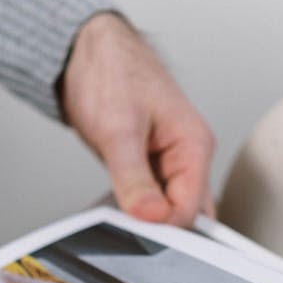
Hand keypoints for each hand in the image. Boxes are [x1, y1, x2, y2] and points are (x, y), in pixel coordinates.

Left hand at [60, 12, 214, 226]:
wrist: (88, 52)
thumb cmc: (111, 72)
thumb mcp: (119, 129)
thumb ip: (134, 178)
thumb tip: (151, 216)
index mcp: (194, 145)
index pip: (191, 209)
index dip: (163, 227)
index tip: (135, 229)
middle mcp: (187, 156)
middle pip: (185, 214)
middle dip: (159, 229)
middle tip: (125, 229)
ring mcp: (168, 164)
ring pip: (166, 211)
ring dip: (144, 221)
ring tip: (117, 216)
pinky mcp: (148, 168)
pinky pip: (149, 202)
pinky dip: (134, 211)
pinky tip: (115, 210)